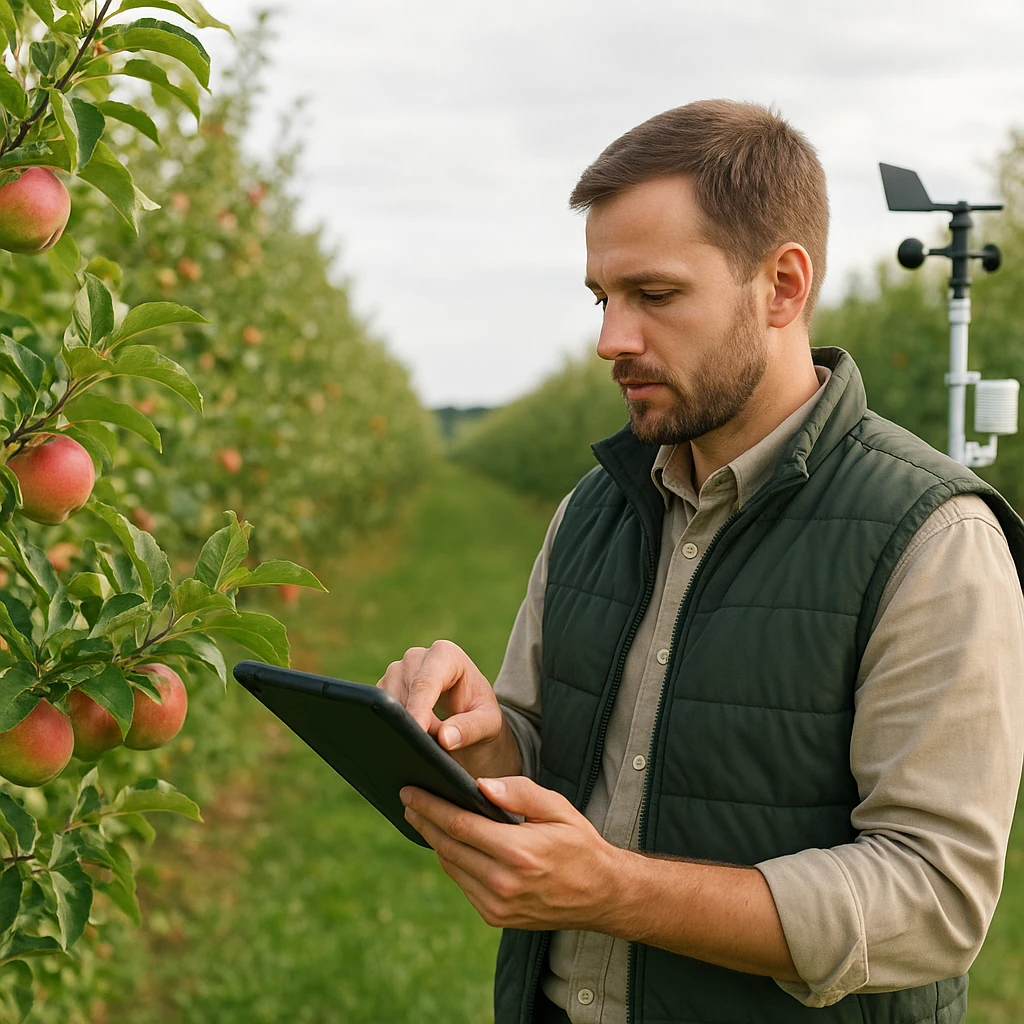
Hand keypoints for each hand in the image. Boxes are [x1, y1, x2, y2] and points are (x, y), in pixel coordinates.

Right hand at [377, 639, 521, 777]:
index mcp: (445, 654)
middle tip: (426, 749)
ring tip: (425, 743)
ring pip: (387, 702)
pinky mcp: (384, 688)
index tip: (417, 732)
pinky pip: (379, 709)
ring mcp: (397, 671)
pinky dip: (391, 726)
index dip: (419, 709)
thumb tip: (445, 738)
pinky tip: (408, 738)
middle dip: (412, 721)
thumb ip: (470, 729)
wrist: (469, 717)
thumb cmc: (481, 715)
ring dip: (402, 725)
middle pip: (403, 692)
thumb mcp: (488, 723)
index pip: (426, 683)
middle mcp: (417, 657)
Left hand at [400, 775, 622, 931]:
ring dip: (433, 841)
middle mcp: (504, 883)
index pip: (459, 824)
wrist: (601, 894)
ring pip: (451, 866)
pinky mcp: (495, 917)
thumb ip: (519, 792)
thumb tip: (479, 785)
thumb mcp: (557, 808)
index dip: (430, 806)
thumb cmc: (579, 843)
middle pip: (447, 846)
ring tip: (421, 817)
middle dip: (423, 820)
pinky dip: (452, 861)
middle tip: (407, 799)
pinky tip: (448, 843)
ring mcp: (497, 905)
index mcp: (518, 852)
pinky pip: (463, 883)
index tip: (410, 791)